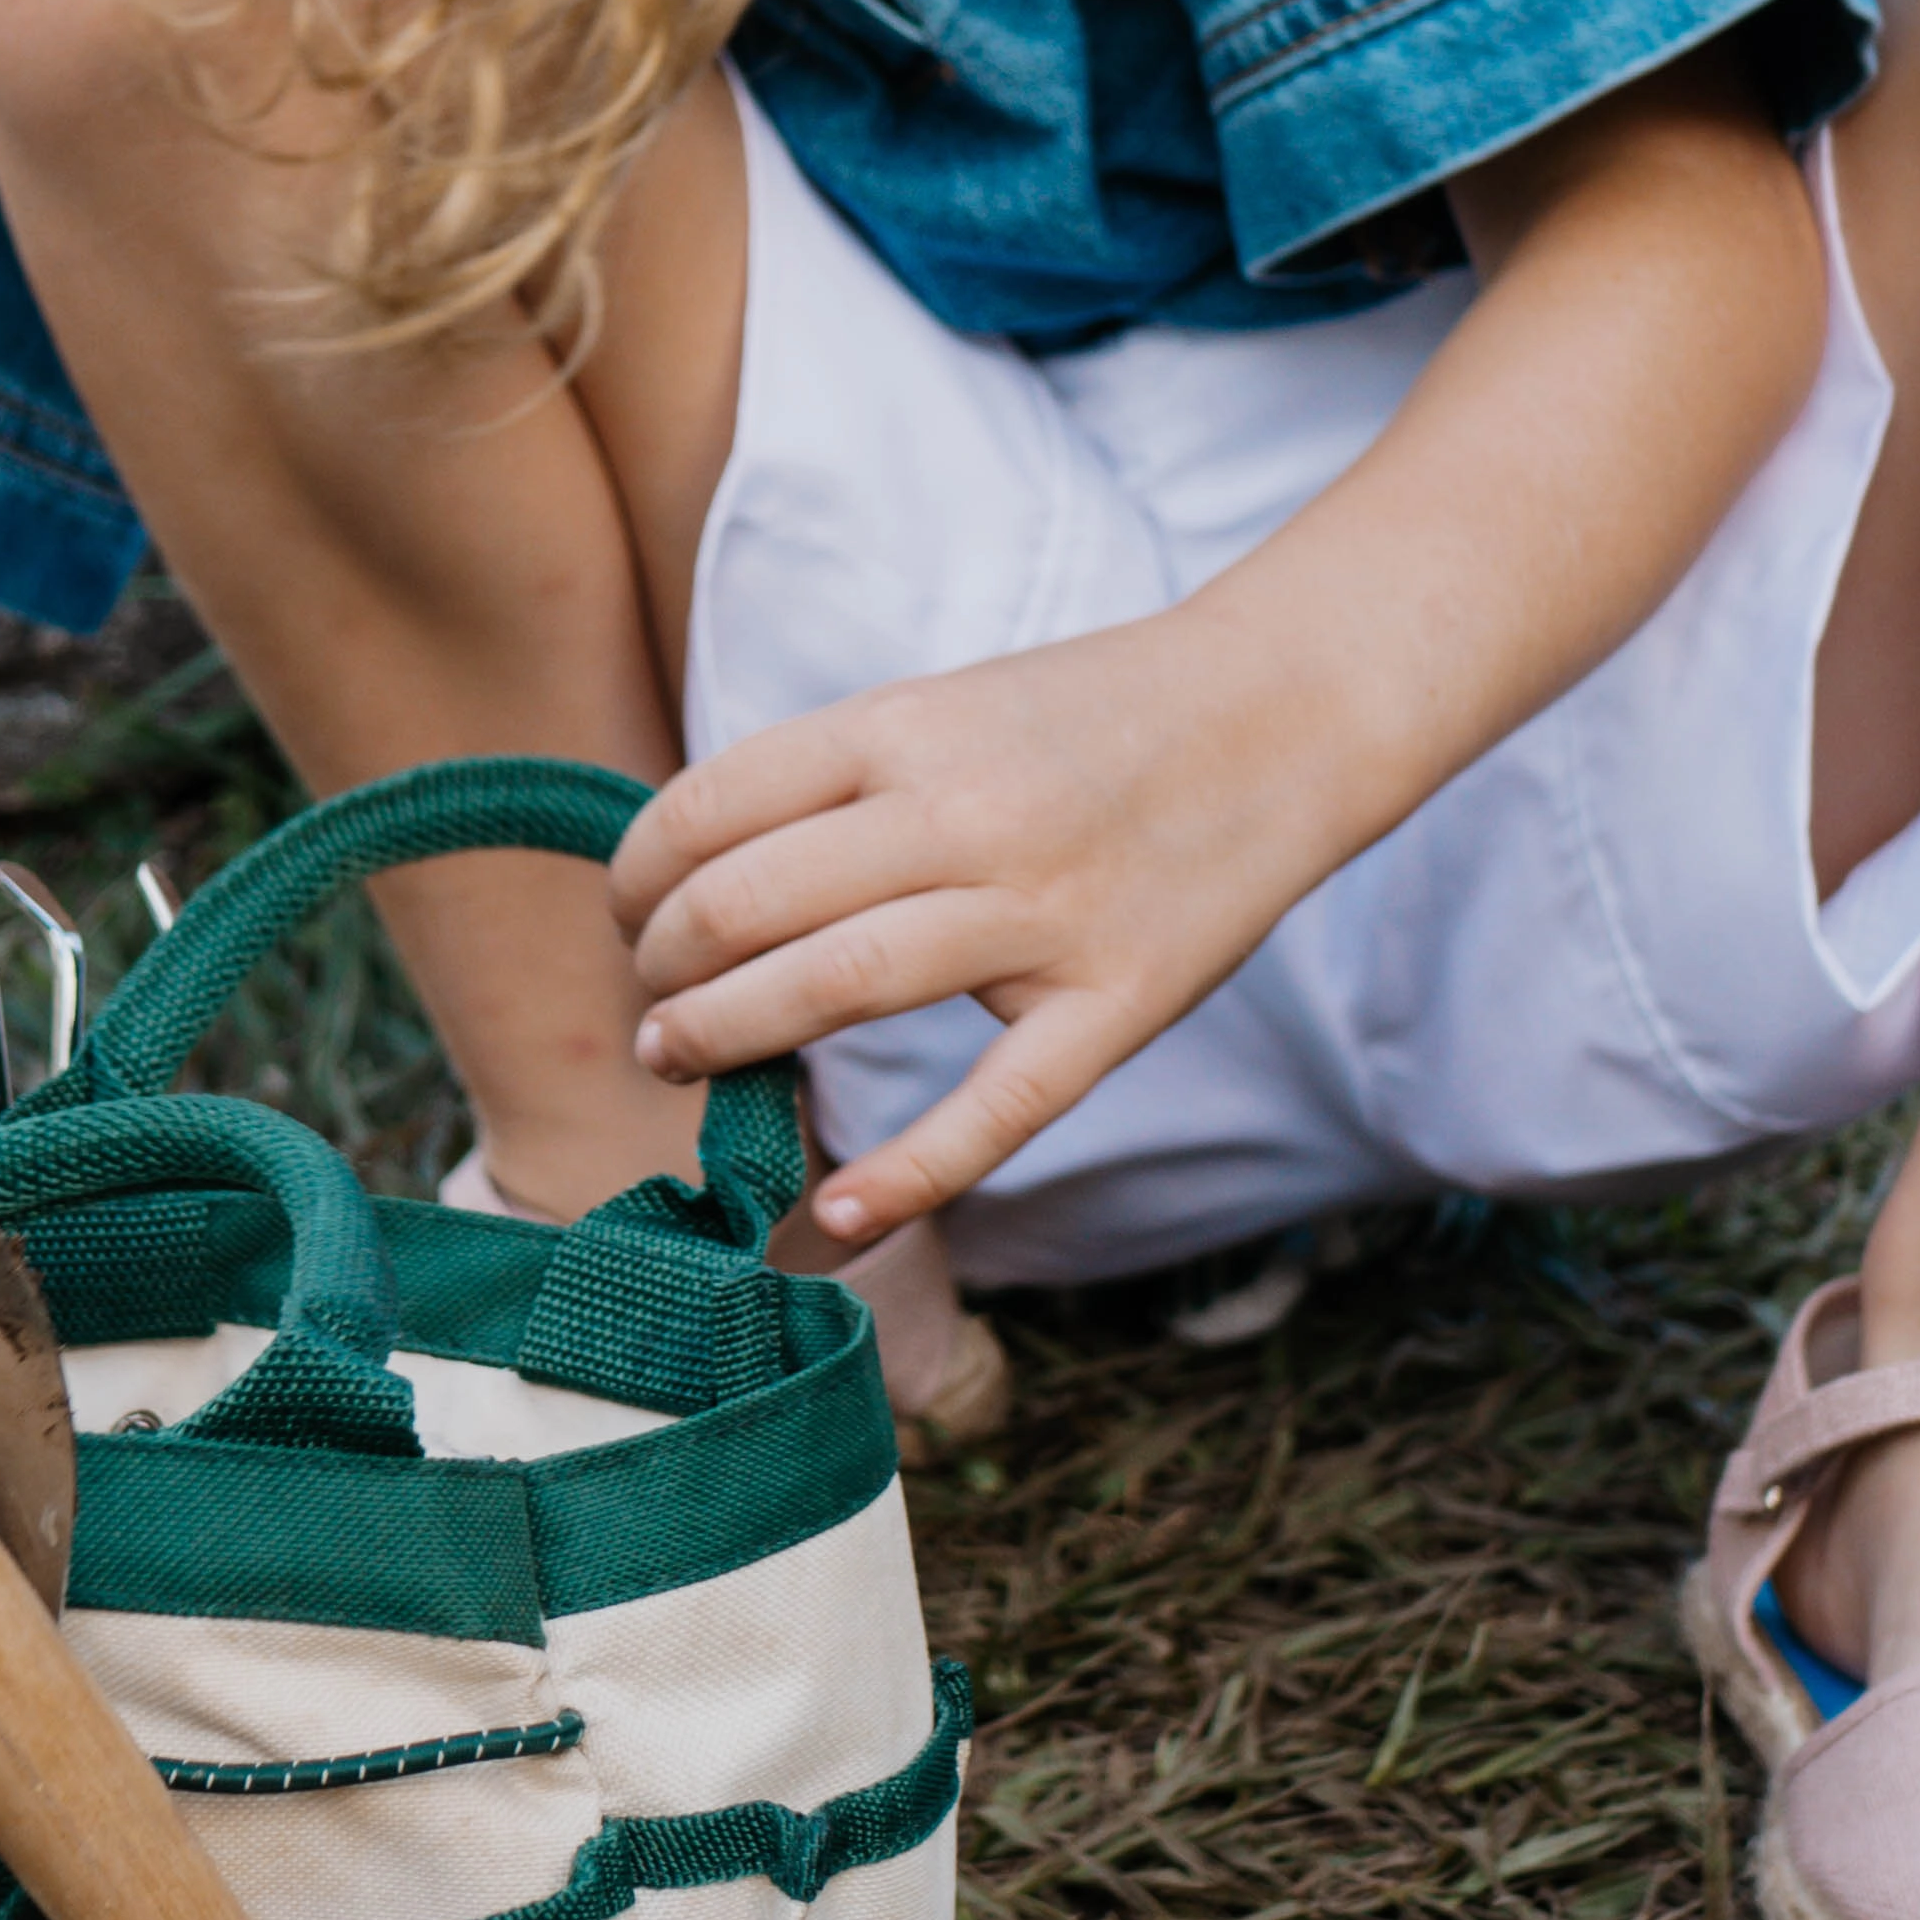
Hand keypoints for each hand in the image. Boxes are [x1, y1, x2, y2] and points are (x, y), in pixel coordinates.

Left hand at [608, 608, 1346, 1240]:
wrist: (1285, 709)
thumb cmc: (1094, 716)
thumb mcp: (947, 707)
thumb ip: (838, 782)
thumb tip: (699, 879)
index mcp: (906, 725)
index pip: (710, 808)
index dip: (640, 878)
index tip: (634, 919)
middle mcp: (964, 811)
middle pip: (749, 903)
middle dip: (666, 969)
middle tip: (653, 1010)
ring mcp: (1044, 910)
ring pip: (838, 983)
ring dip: (727, 1034)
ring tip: (683, 1058)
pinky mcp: (1118, 1000)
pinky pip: (999, 1103)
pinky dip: (912, 1170)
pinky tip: (840, 1212)